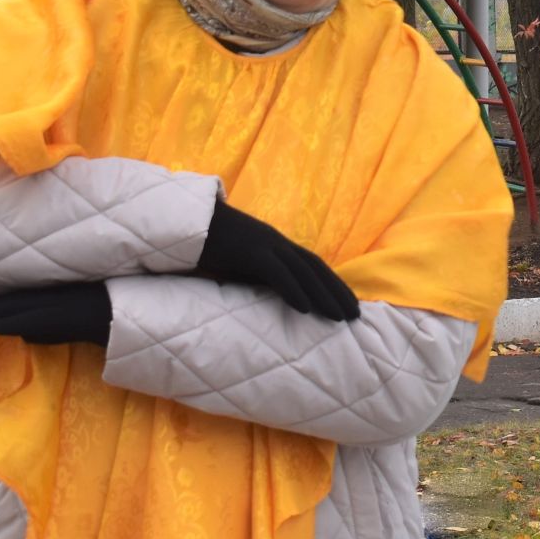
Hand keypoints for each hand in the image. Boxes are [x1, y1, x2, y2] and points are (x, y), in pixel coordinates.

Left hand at [0, 282, 110, 345]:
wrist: (140, 317)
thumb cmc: (114, 316)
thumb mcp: (78, 321)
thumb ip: (52, 329)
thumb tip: (24, 336)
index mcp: (61, 295)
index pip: (22, 299)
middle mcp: (61, 296)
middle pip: (17, 301)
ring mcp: (68, 304)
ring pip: (25, 308)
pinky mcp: (75, 315)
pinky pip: (43, 317)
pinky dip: (21, 321)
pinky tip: (2, 327)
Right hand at [198, 201, 358, 320]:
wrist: (184, 222)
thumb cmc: (209, 245)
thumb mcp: (240, 262)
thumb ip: (258, 276)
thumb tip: (273, 298)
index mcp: (276, 244)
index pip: (313, 264)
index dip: (332, 283)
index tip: (348, 303)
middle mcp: (277, 242)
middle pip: (315, 267)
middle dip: (337, 291)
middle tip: (355, 315)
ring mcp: (265, 244)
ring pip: (303, 271)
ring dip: (323, 295)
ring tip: (339, 317)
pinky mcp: (250, 250)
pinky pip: (276, 272)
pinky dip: (293, 290)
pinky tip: (305, 308)